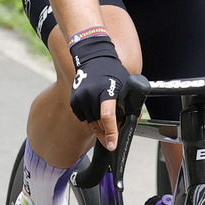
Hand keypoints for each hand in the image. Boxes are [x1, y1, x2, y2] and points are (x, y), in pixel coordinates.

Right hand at [67, 30, 127, 149]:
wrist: (93, 59)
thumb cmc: (112, 72)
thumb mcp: (124, 86)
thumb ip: (127, 105)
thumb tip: (130, 124)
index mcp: (106, 91)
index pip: (108, 116)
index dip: (111, 133)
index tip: (112, 145)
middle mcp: (91, 95)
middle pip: (100, 123)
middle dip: (109, 129)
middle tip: (116, 126)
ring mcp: (80, 98)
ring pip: (92, 123)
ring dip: (100, 123)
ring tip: (105, 110)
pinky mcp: (74, 102)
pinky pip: (85, 118)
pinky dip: (91, 117)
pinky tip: (96, 106)